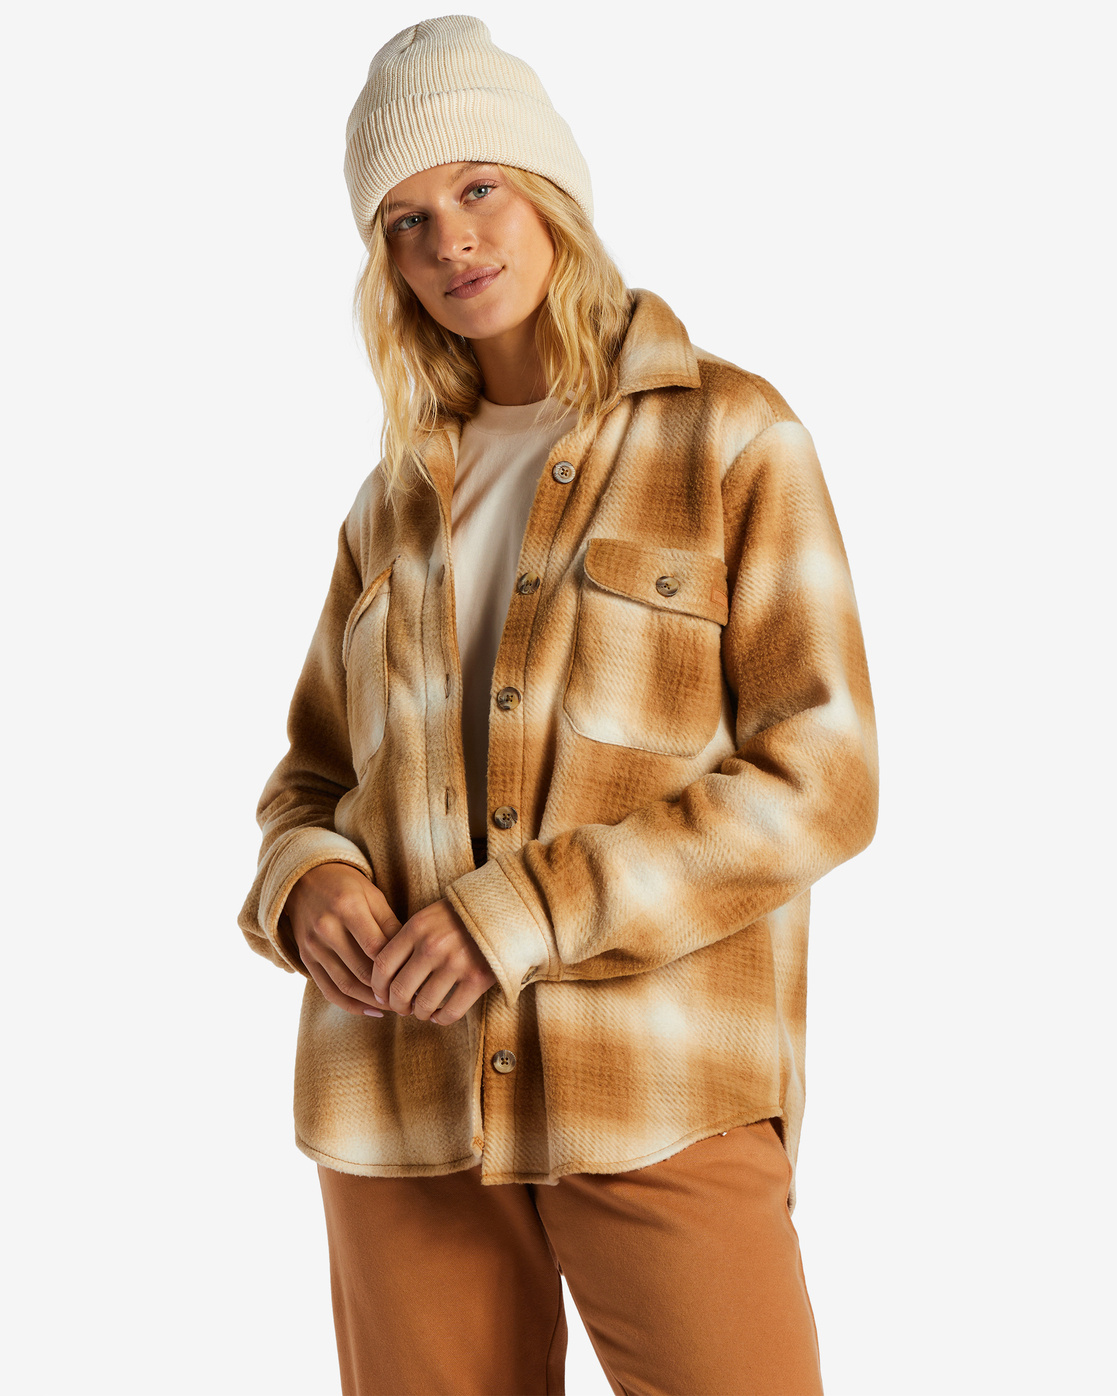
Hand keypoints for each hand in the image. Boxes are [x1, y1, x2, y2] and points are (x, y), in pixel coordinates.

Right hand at [284, 863, 401, 1016]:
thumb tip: (412, 957)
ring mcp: (313, 946)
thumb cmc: (347, 887)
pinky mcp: (306, 959)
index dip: (397, 967)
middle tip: (411, 999)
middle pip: (361, 971)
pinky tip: (371, 1011)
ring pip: (346, 985)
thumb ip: (391, 925)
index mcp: (348, 907)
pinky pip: (328, 991)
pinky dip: (350, 1005)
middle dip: (388, 990)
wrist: (305, 880)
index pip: (376, 947)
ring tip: (396, 1007)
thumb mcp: (373, 896)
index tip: (417, 977)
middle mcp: (327, 928)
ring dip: (372, 1002)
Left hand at [372, 898, 496, 1025]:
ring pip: (423, 1004)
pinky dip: (441, 1019)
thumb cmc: (462, 916)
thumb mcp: (430, 916)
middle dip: (396, 1005)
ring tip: (422, 1011)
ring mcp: (455, 963)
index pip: (383, 965)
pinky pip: (450, 1012)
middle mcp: (432, 946)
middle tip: (401, 1008)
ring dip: (419, 1013)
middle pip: (400, 989)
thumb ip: (409, 939)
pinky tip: (439, 1015)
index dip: (378, 986)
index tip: (381, 994)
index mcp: (417, 927)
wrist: (504, 910)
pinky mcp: (477, 978)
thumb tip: (387, 975)